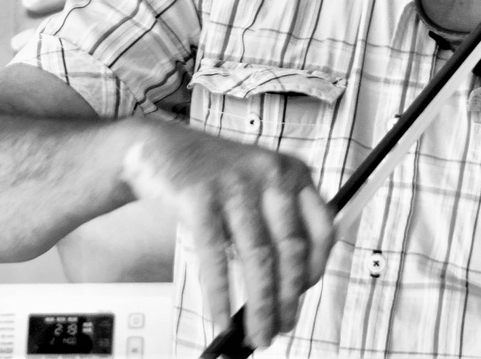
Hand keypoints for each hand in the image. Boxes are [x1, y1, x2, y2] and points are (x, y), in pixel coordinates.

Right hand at [120, 121, 334, 347]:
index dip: (316, 267)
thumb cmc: (211, 174)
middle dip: (288, 298)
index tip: (304, 295)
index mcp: (293, 172)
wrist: (158, 148)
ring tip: (256, 333)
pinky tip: (220, 316)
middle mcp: (271, 174)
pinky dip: (220, 294)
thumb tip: (289, 285)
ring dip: (259, 305)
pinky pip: (216, 257)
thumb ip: (278, 220)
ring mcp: (237, 184)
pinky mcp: (201, 197)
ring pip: (258, 257)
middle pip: (291, 248)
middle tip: (280, 327)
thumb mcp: (258, 184)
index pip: (322, 227)